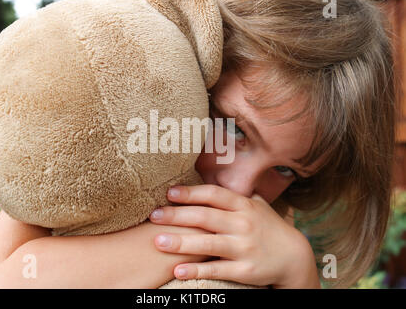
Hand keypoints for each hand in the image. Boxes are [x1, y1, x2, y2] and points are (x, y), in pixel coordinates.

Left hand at [149, 184, 320, 287]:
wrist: (294, 257)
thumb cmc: (268, 227)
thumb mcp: (258, 205)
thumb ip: (236, 195)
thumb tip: (213, 177)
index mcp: (244, 206)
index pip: (214, 195)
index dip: (191, 193)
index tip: (169, 193)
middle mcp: (243, 224)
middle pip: (205, 217)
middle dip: (177, 215)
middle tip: (154, 215)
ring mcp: (244, 248)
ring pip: (208, 243)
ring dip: (180, 243)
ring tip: (158, 241)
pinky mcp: (245, 271)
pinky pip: (217, 269)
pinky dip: (196, 270)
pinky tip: (178, 270)